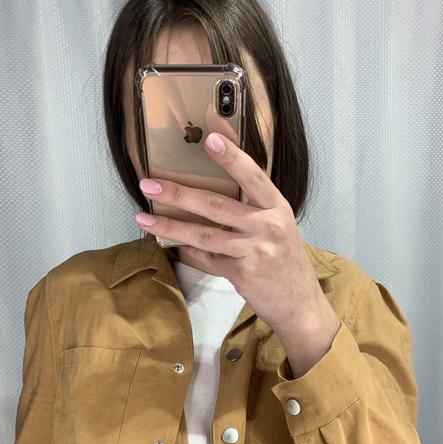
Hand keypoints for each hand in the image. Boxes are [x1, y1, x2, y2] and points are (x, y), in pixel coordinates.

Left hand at [135, 131, 326, 339]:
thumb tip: (210, 193)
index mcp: (277, 208)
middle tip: (149, 185)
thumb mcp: (279, 228)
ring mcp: (255, 251)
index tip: (209, 140)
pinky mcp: (242, 275)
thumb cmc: (285, 261)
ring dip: (170, 226)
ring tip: (143, 219)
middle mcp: (268, 226)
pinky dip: (188, 251)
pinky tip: (170, 244)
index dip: (231, 158)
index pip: (253, 176)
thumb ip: (254, 210)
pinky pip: (208, 258)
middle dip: (178, 194)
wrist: (299, 304)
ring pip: (204, 235)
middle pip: (216, 205)